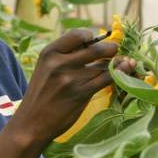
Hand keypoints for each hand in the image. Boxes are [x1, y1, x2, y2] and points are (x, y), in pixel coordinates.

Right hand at [9, 29, 133, 146]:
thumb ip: (65, 55)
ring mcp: (71, 79)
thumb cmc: (41, 94)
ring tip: (126, 63)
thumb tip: (94, 44)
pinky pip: (106, 79)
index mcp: (50, 52)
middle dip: (111, 48)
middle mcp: (60, 63)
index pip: (78, 34)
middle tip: (115, 51)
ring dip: (118, 63)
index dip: (92, 36)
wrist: (31, 123)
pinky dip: (119, 74)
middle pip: (96, 49)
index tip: (97, 42)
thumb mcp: (45, 68)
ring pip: (104, 66)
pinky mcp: (81, 94)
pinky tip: (125, 72)